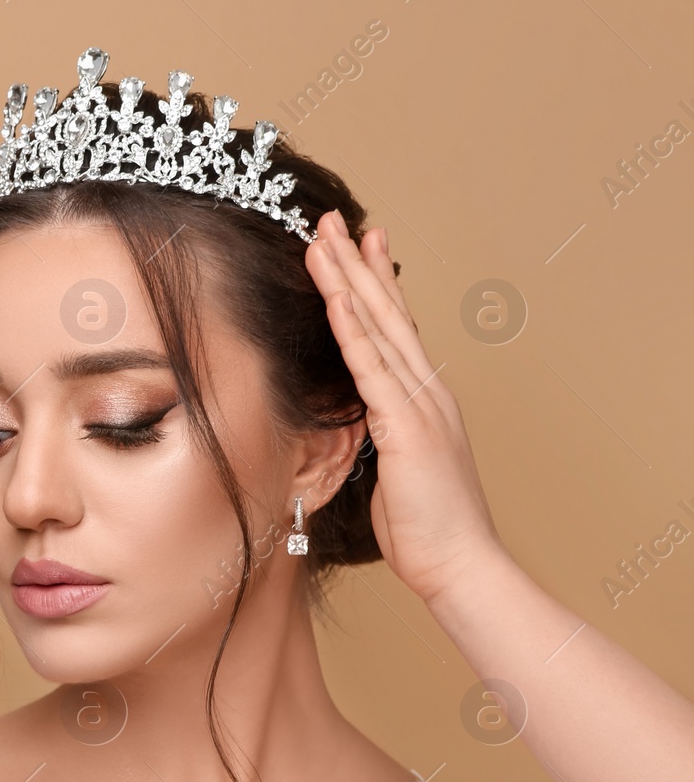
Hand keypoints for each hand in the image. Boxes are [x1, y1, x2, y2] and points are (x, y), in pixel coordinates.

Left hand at [304, 209, 509, 607]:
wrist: (459, 564)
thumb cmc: (425, 529)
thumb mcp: (392, 472)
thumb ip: (377, 440)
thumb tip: (355, 429)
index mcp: (422, 401)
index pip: (394, 330)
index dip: (375, 284)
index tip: (358, 244)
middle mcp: (426, 391)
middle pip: (385, 313)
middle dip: (356, 262)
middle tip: (332, 218)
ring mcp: (419, 404)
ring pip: (377, 327)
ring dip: (347, 279)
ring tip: (322, 238)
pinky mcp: (407, 425)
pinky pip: (372, 367)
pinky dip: (352, 328)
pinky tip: (336, 295)